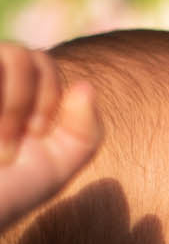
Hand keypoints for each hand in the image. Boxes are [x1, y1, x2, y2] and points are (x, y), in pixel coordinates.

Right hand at [0, 44, 101, 232]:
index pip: (42, 64)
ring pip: (6, 57)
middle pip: (19, 55)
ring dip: (11, 105)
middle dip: (22, 102)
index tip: (37, 134)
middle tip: (13, 143)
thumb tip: (85, 86)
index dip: (47, 97)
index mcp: (21, 91)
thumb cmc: (12, 188)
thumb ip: (86, 130)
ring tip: (0, 143)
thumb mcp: (59, 165)